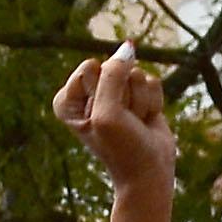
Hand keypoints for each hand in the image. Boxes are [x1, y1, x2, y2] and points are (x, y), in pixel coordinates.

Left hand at [55, 49, 175, 199]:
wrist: (148, 174)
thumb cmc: (122, 148)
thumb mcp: (108, 112)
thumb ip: (113, 74)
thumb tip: (128, 47)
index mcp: (68, 99)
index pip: (90, 67)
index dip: (103, 92)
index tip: (104, 118)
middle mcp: (89, 94)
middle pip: (115, 67)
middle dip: (125, 96)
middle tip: (123, 123)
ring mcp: (115, 94)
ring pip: (137, 74)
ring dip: (140, 102)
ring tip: (134, 125)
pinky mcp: (138, 96)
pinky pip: (152, 81)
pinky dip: (153, 103)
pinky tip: (146, 121)